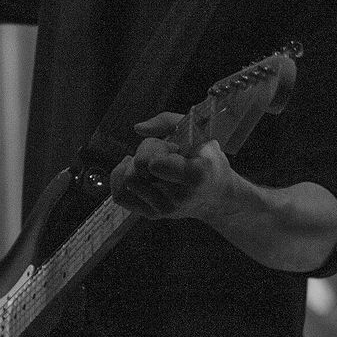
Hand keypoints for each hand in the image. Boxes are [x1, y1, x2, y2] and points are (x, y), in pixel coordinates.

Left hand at [108, 112, 239, 221]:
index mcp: (195, 176)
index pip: (154, 163)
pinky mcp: (151, 215)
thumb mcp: (199, 132)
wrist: (217, 195)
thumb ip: (167, 121)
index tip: (175, 148)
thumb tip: (137, 128)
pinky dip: (121, 176)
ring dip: (135, 165)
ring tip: (154, 163)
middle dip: (146, 151)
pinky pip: (119, 195)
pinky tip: (135, 169)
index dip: (158, 148)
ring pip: (126, 179)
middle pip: (139, 167)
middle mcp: (178, 198)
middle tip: (165, 153)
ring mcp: (164, 210)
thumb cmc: (207, 158)